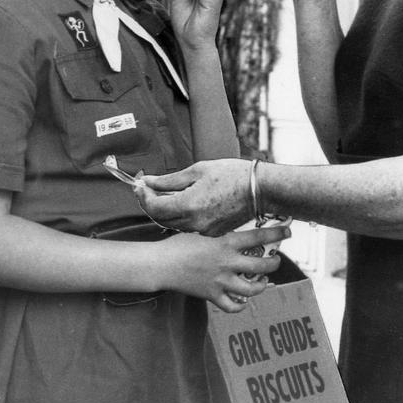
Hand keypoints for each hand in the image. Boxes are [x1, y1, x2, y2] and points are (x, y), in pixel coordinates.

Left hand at [138, 159, 252, 235]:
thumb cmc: (233, 175)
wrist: (261, 190)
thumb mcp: (198, 170)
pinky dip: (182, 215)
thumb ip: (170, 180)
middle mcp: (194, 222)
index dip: (143, 196)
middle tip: (148, 188)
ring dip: (166, 210)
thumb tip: (149, 181)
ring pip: (175, 224)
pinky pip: (190, 226)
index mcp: (189, 205)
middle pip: (161, 218)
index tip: (141, 185)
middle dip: (151, 203)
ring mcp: (204, 230)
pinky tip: (185, 202)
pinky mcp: (213, 232)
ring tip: (167, 192)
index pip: (153, 207)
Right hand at [158, 224, 289, 312]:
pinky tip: (243, 299)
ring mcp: (221, 281)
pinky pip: (233, 306)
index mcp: (226, 243)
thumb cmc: (179, 244)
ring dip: (262, 285)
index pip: (259, 236)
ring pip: (253, 288)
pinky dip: (241, 305)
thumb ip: (221, 233)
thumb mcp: (202, 231)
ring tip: (263, 281)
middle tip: (276, 260)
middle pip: (263, 265)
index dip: (276, 234)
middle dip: (274, 263)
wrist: (162, 263)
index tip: (287, 232)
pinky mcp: (213, 295)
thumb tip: (237, 230)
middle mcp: (228, 262)